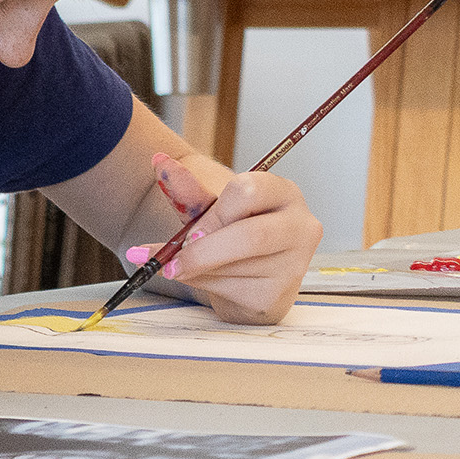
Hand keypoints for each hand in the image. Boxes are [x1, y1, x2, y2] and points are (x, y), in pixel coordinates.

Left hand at [137, 152, 317, 323]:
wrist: (248, 278)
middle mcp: (300, 227)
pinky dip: (203, 285)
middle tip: (172, 260)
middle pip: (250, 236)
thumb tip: (159, 162)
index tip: (190, 230)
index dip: (214, 214)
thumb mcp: (211, 208)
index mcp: (283, 193)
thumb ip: (189, 191)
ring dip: (196, 269)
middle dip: (202, 251)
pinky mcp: (278, 296)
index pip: (250, 191)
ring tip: (179, 267)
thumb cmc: (233, 234)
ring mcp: (295, 265)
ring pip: (236, 267)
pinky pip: (232, 290)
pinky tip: (202, 279)